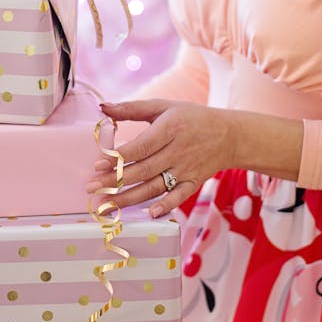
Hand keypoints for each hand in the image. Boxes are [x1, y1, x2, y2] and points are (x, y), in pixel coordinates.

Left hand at [86, 99, 236, 216]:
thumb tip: (103, 108)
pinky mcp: (193, 183)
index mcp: (170, 129)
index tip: (97, 165)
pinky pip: (179, 197)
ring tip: (106, 205)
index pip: (140, 147)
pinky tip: (150, 214)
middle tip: (92, 188)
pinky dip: (166, 206)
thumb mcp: (164, 106)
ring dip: (130, 198)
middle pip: (143, 170)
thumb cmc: (191, 118)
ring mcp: (186, 169)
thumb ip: (132, 108)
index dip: (118, 157)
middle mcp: (178, 151)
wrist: (229, 135)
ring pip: (155, 186)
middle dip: (115, 181)